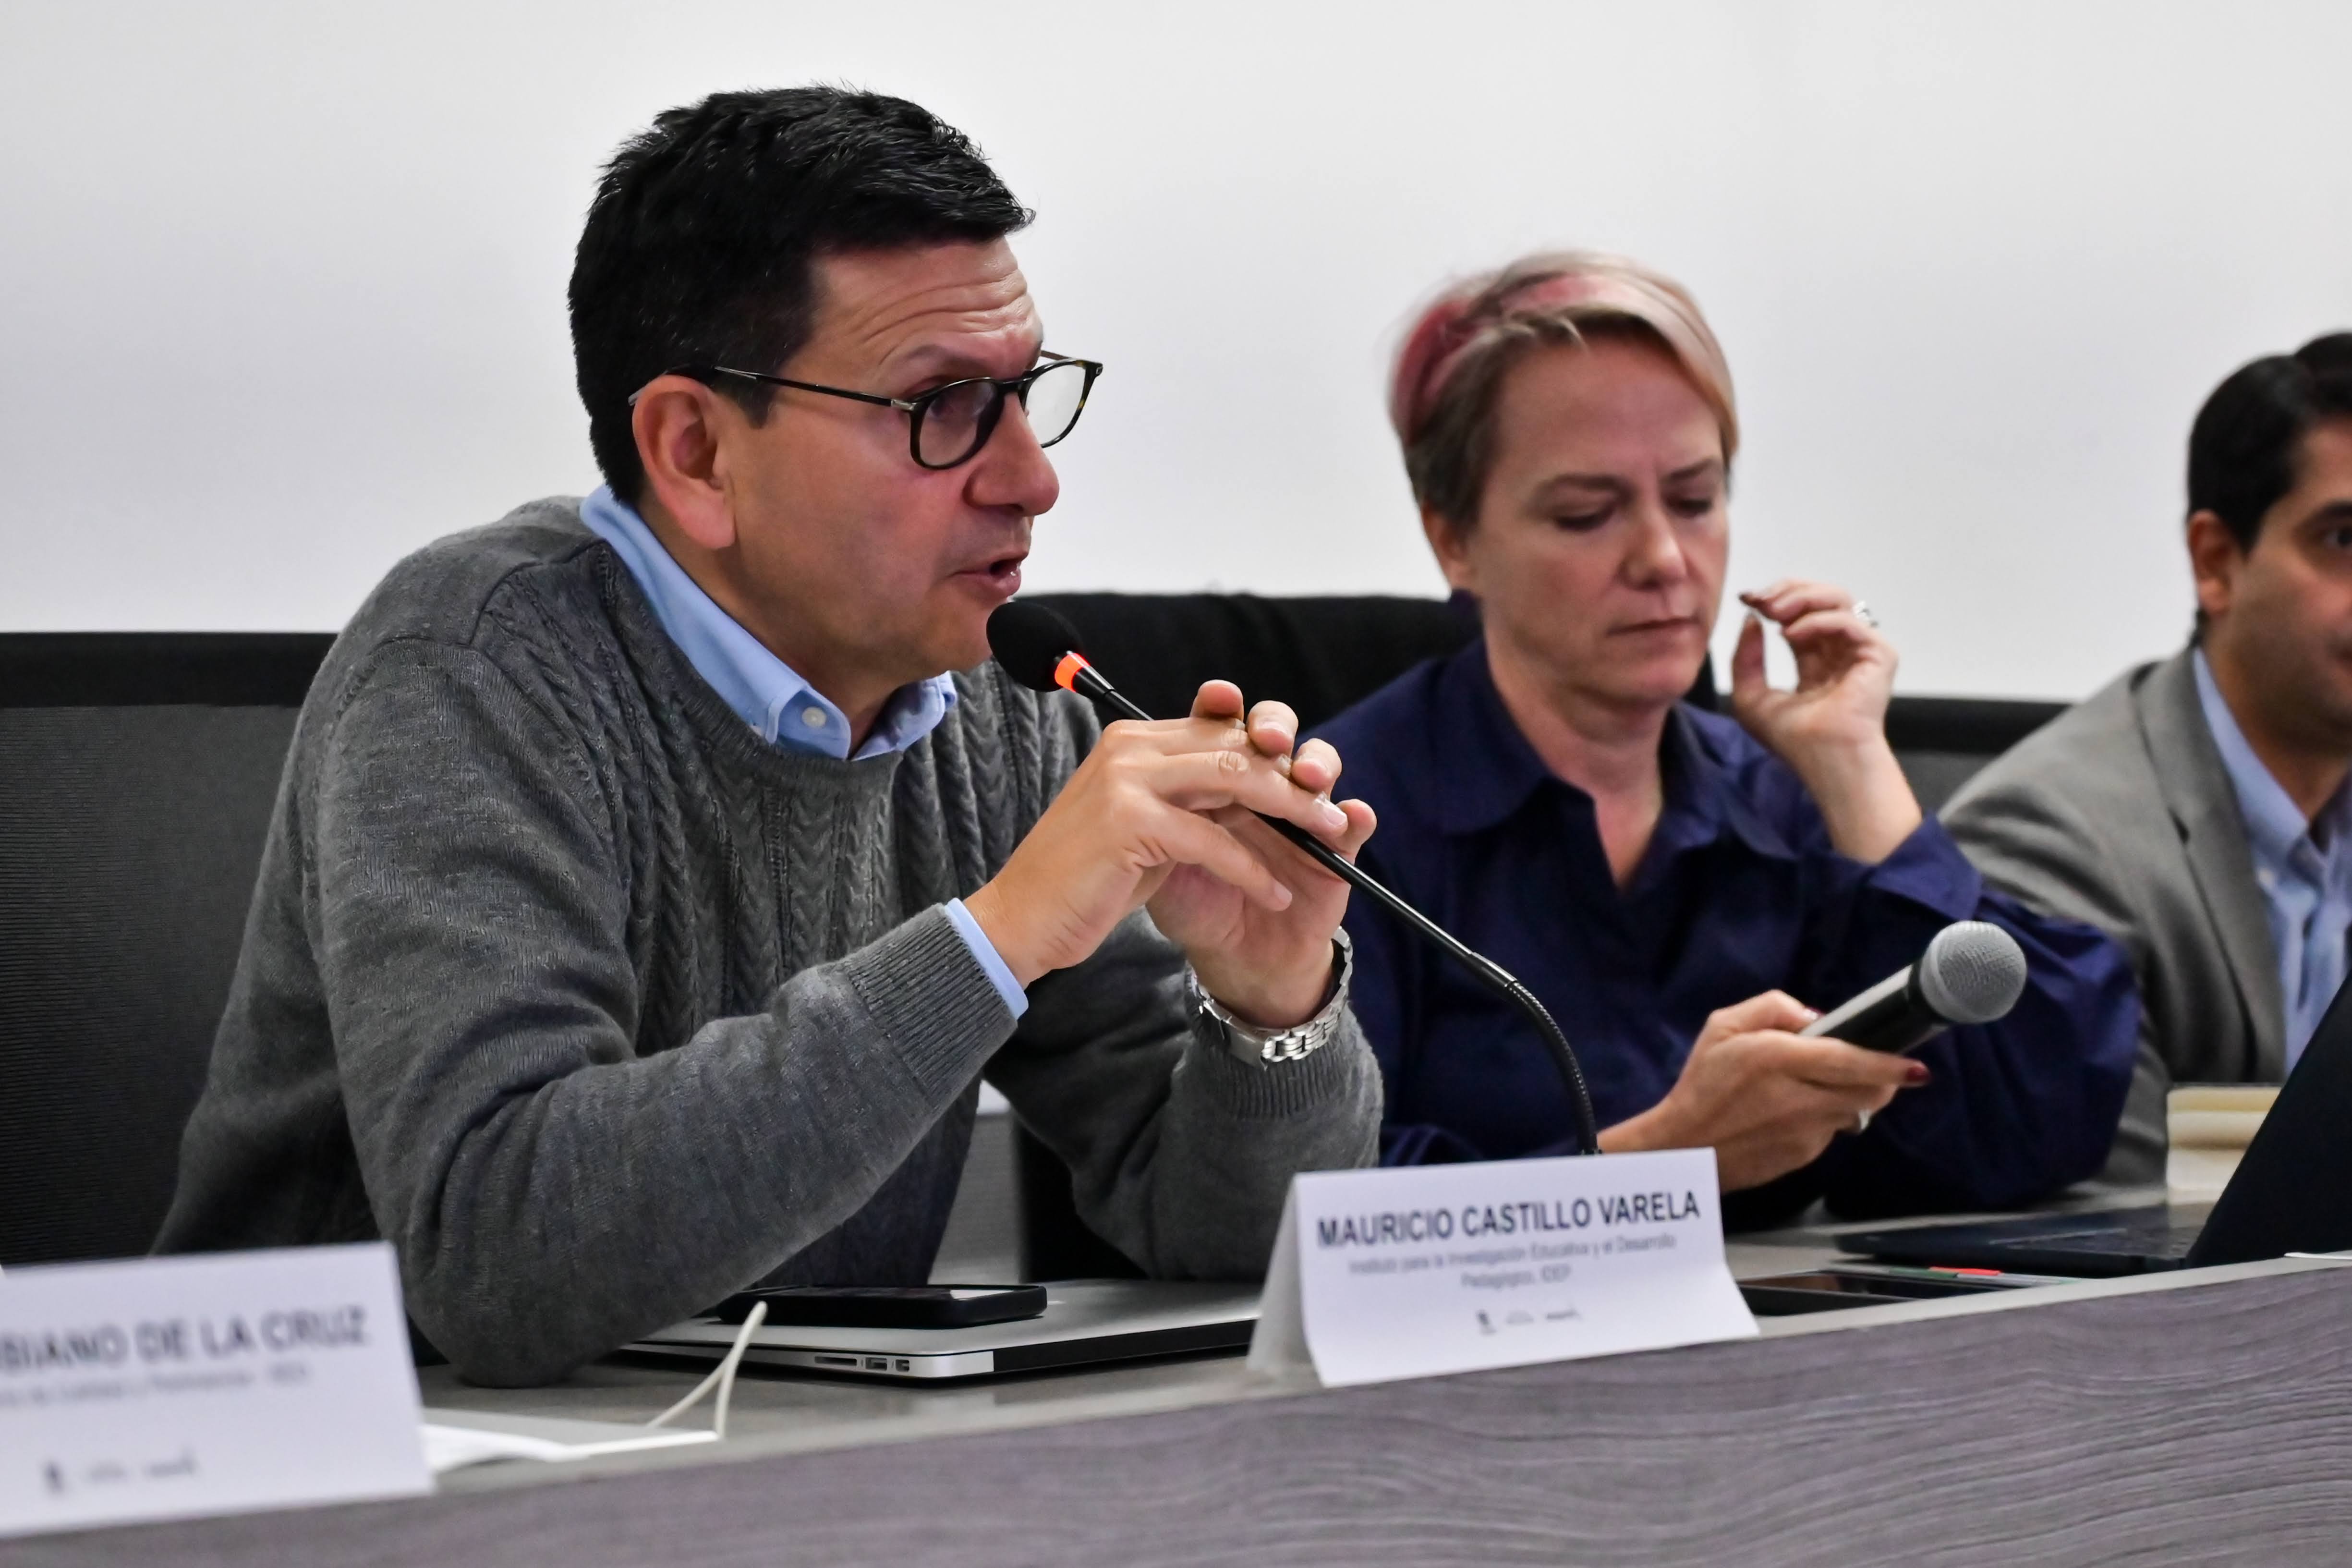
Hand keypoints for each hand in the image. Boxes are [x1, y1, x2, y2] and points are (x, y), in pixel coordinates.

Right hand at [964, 680, 1375, 1027]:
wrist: (1022, 921)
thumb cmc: (1087, 879)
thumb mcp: (1146, 826)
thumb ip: (1189, 798)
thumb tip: (1256, 786)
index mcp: (1134, 741)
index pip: (1220, 728)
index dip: (1271, 754)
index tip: (1310, 784)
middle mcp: (1130, 747)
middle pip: (1234, 744)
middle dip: (1292, 776)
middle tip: (1331, 811)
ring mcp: (1126, 779)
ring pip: (1233, 778)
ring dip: (1289, 810)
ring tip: (1326, 839)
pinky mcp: (1129, 822)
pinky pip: (1212, 839)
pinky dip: (1251, 869)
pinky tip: (1274, 893)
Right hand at [1597, 991, 1926, 1190]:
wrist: (1684, 1148)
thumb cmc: (1703, 1081)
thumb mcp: (1723, 1026)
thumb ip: (1772, 1008)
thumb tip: (1817, 1019)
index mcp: (1777, 1059)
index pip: (1849, 1062)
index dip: (1889, 1065)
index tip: (1918, 1068)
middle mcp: (1798, 1098)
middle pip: (1868, 1093)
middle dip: (1884, 1082)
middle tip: (1878, 1071)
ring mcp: (1804, 1133)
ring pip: (1853, 1113)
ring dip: (1851, 1099)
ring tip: (1818, 1090)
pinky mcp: (1804, 1157)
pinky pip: (1830, 1133)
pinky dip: (1824, 1121)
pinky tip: (1792, 1117)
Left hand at [1728, 579, 1920, 861]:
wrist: (1822, 758)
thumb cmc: (1792, 738)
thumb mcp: (1751, 696)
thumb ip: (1746, 658)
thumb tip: (1752, 620)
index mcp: (1814, 657)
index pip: (1798, 613)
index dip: (1774, 599)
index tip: (1746, 597)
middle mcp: (1839, 649)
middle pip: (1819, 597)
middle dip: (1787, 591)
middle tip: (1760, 599)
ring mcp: (1860, 650)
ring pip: (1837, 599)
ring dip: (1801, 598)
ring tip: (1774, 612)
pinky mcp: (1879, 654)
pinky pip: (1848, 622)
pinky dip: (1817, 621)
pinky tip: (1790, 635)